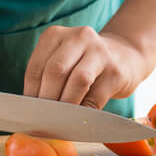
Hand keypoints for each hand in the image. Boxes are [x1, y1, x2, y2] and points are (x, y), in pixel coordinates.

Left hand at [23, 26, 147, 108]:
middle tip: (44, 120)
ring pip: (78, 81)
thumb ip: (48, 79)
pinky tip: (79, 120)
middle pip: (55, 72)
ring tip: (60, 121)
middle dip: (47, 101)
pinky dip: (85, 112)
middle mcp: (78, 37)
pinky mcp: (116, 72)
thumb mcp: (63, 61)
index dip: (31, 94)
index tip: (30, 114)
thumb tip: (33, 111)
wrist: (126, 56)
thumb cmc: (85, 64)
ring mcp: (100, 52)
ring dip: (67, 105)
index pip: (36, 68)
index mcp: (55, 35)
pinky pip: (96, 96)